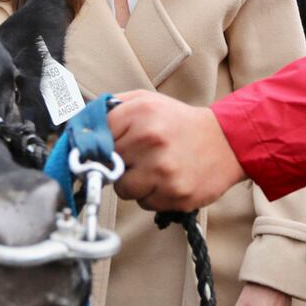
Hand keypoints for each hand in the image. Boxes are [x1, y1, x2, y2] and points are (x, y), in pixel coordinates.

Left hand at [108, 91, 246, 210]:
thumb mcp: (146, 101)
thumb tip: (79, 128)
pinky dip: (153, 195)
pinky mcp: (176, 194)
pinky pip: (145, 203)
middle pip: (107, 166)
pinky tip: (167, 181)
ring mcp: (164, 170)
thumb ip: (111, 110)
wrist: (227, 141)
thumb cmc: (179, 122)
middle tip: (139, 157)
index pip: (95, 138)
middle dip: (119, 164)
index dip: (100, 146)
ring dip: (134, 184)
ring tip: (153, 170)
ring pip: (123, 190)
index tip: (110, 148)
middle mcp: (151, 140)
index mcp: (140, 113)